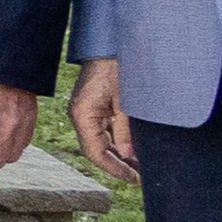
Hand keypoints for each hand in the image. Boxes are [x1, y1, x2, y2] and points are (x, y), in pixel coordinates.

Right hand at [71, 56, 137, 187]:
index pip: (95, 152)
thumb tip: (129, 154)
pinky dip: (119, 140)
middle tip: (141, 176)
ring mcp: (86, 111)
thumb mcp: (127, 101)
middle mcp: (80, 116)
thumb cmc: (118, 66)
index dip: (114, 168)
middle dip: (119, 164)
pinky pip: (105, 130)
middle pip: (97, 149)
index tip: (134, 178)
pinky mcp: (95, 106)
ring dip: (120, 153)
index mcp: (82, 115)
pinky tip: (134, 147)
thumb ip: (125, 130)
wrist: (111, 42)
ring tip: (141, 165)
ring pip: (102, 141)